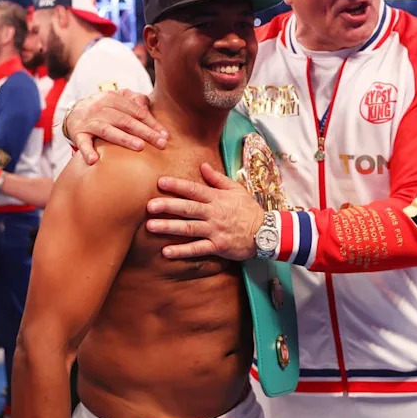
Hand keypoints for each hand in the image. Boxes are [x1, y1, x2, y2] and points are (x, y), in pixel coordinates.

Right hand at [63, 90, 168, 164]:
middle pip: (125, 120)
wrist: (72, 112)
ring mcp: (88, 121)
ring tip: (139, 147)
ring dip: (124, 138)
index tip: (165, 135)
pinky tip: (94, 160)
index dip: (152, 122)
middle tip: (160, 143)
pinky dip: (87, 151)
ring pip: (107, 130)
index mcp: (112, 98)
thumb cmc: (102, 109)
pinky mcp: (77, 133)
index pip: (136, 111)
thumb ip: (133, 100)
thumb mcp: (116, 99)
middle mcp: (100, 108)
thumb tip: (147, 104)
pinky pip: (82, 143)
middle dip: (145, 132)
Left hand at [145, 163, 263, 260]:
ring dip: (169, 227)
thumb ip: (217, 179)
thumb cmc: (249, 210)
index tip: (160, 182)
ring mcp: (215, 231)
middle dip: (168, 206)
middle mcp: (214, 213)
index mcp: (217, 198)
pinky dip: (182, 251)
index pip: (194, 189)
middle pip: (188, 208)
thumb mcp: (236, 189)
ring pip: (189, 228)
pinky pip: (198, 249)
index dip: (177, 185)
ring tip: (151, 226)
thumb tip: (202, 166)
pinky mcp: (218, 247)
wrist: (266, 232)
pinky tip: (166, 251)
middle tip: (150, 206)